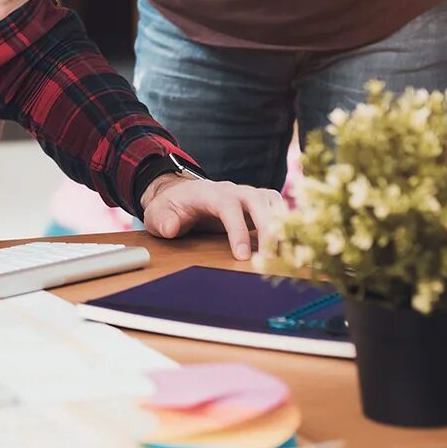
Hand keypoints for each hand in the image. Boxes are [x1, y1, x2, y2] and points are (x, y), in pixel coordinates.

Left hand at [140, 174, 283, 260]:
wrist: (180, 195)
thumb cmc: (171, 207)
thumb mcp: (157, 214)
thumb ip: (162, 221)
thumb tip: (172, 228)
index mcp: (209, 192)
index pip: (228, 206)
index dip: (238, 230)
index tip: (242, 256)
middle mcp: (233, 190)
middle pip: (258, 201)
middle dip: (268, 228)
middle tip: (272, 257)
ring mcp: (248, 195)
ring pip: (272, 203)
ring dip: (282, 226)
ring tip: (287, 254)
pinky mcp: (257, 204)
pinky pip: (278, 209)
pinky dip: (287, 225)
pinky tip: (289, 246)